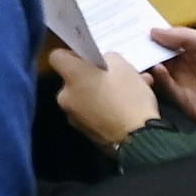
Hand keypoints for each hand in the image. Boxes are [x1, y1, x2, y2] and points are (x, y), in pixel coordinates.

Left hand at [45, 46, 161, 147]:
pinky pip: (93, 114)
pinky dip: (105, 109)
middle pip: (75, 80)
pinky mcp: (86, 133)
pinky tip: (128, 109)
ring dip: (104, 93)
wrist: (138, 140)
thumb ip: (108, 59)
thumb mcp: (123, 66)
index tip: (90, 58)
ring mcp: (74, 117)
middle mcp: (66, 96)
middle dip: (93, 77)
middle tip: (117, 76)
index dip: (73, 55)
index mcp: (71, 76)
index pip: (57, 56)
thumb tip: (104, 62)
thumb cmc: (128, 97)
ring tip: (132, 92)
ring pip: (87, 97)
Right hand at [136, 22, 195, 123]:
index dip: (152, 38)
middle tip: (124, 43)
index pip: (167, 45)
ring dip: (147, 67)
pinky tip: (156, 69)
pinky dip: (159, 81)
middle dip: (144, 52)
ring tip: (137, 56)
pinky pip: (167, 92)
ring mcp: (185, 88)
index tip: (131, 29)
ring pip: (159, 77)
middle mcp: (186, 70)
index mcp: (194, 54)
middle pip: (159, 60)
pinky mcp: (186, 106)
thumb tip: (153, 31)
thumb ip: (185, 37)